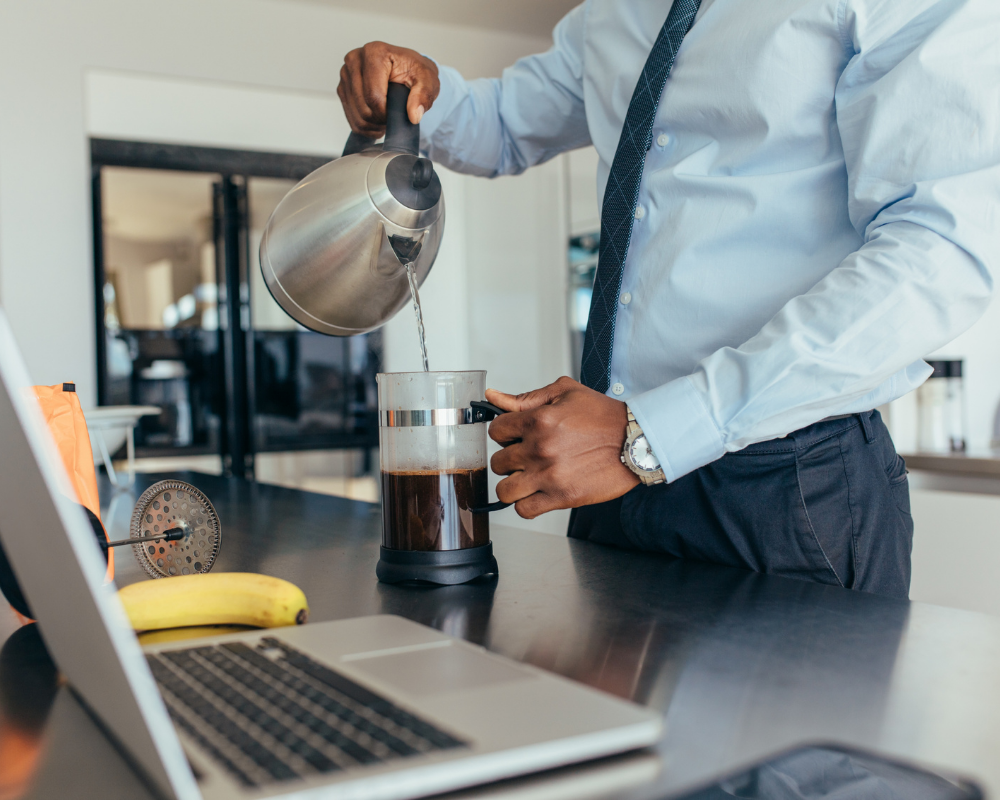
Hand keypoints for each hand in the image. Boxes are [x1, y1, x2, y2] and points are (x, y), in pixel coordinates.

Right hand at [338, 41, 439, 137]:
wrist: (406, 70)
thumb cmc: (415, 72)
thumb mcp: (428, 80)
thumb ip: (424, 95)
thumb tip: (414, 115)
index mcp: (374, 52)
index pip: (374, 96)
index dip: (387, 113)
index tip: (399, 113)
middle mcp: (354, 59)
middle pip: (363, 108)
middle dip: (380, 119)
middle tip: (394, 117)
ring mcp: (345, 74)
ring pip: (357, 116)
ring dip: (374, 125)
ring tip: (388, 119)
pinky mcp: (343, 88)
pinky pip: (351, 119)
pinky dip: (366, 127)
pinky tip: (378, 122)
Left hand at [486, 377, 639, 518]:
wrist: (636, 441)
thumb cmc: (604, 417)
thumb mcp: (565, 393)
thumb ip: (526, 397)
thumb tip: (494, 397)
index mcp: (538, 420)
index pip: (496, 431)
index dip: (504, 434)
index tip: (514, 438)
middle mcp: (540, 449)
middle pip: (498, 462)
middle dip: (509, 459)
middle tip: (525, 458)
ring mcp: (549, 475)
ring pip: (505, 490)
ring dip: (513, 485)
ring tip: (527, 479)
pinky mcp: (562, 497)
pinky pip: (525, 510)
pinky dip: (527, 504)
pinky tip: (537, 494)